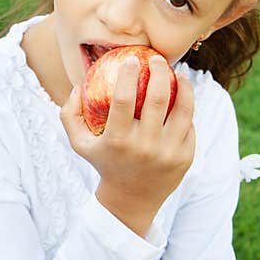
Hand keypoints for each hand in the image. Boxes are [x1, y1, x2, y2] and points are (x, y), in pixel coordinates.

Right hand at [60, 54, 196, 236]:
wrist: (131, 200)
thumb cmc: (104, 163)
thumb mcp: (79, 144)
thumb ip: (70, 115)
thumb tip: (77, 86)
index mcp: (118, 140)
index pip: (123, 98)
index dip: (128, 74)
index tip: (132, 59)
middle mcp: (144, 147)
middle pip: (157, 98)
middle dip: (160, 71)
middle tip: (158, 60)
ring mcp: (168, 153)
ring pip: (182, 109)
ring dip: (183, 86)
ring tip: (178, 75)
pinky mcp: (185, 158)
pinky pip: (189, 125)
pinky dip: (186, 110)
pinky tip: (183, 98)